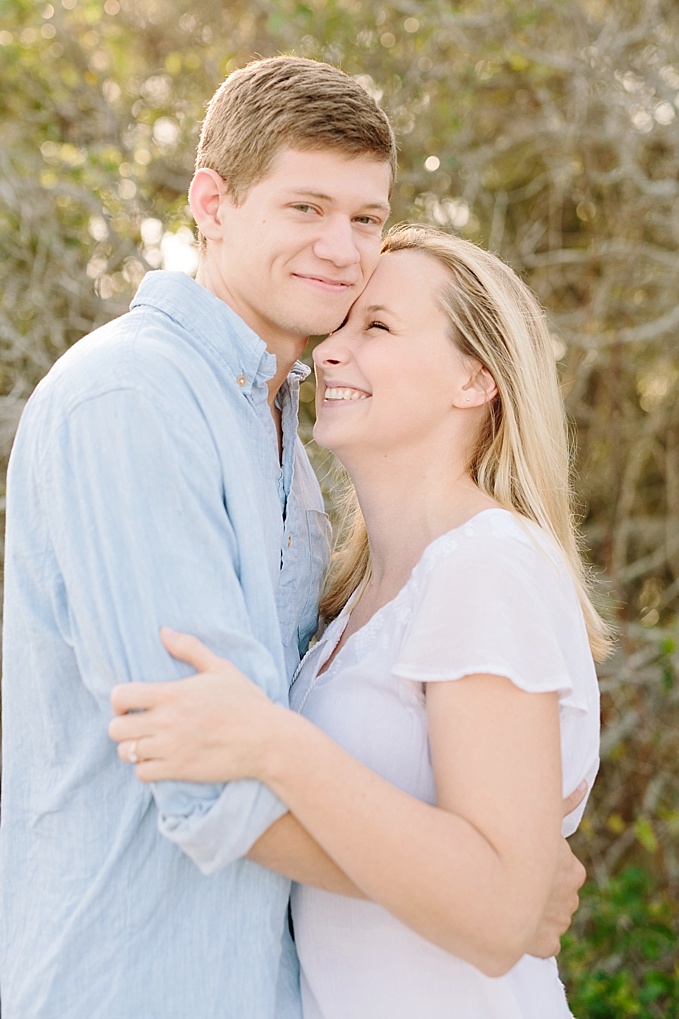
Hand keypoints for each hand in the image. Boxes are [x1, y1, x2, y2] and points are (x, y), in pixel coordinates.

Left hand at [108, 628, 279, 782]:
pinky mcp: (178, 771)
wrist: (266, 741)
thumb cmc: (245, 702)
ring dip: (133, 748)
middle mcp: (166, 722)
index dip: (118, 701)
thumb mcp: (221, 668)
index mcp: (172, 694)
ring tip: (149, 743)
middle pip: (115, 728)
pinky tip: (160, 760)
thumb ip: (190, 648)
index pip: (120, 696)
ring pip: (126, 752)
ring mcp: (171, 749)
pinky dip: (146, 768)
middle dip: (123, 725)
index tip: (130, 704)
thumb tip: (164, 632)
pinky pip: (142, 774)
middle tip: (138, 725)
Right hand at [525, 781, 587, 957]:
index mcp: (574, 872)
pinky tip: (512, 918)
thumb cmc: (516, 846)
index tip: (523, 863)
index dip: (541, 867)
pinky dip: (529, 936)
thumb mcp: (542, 817)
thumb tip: (584, 783)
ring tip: (508, 899)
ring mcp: (559, 924)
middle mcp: (572, 900)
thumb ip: (564, 802)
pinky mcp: (545, 945)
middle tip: (512, 879)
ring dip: (533, 913)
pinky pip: (541, 942)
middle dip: (539, 891)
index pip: (562, 871)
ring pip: (548, 918)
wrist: (494, 885)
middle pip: (556, 896)